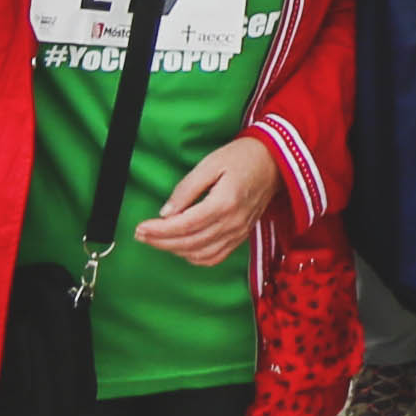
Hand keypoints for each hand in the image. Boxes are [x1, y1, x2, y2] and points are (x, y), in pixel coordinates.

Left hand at [132, 129, 284, 265]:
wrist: (274, 162)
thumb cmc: (242, 157)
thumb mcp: (210, 163)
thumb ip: (187, 189)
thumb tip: (167, 212)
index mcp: (224, 203)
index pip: (184, 225)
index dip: (159, 230)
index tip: (140, 228)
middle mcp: (232, 223)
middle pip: (189, 243)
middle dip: (160, 241)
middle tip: (141, 234)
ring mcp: (238, 232)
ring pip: (200, 254)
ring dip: (174, 250)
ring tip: (157, 240)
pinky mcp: (241, 236)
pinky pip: (215, 257)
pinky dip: (195, 258)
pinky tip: (181, 248)